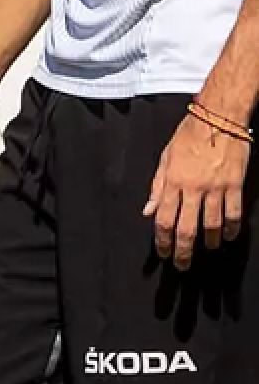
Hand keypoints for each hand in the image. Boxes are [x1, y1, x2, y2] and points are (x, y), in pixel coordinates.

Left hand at [144, 112, 249, 270]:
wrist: (217, 119)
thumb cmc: (188, 135)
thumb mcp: (165, 157)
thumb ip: (157, 186)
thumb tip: (148, 211)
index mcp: (172, 181)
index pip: (164, 219)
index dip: (162, 240)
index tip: (162, 252)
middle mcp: (193, 188)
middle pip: (186, 228)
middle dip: (183, 251)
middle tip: (182, 264)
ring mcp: (216, 189)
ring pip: (212, 226)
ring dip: (209, 242)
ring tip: (207, 248)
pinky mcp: (235, 186)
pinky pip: (234, 215)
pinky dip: (231, 229)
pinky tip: (228, 236)